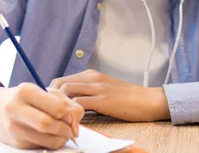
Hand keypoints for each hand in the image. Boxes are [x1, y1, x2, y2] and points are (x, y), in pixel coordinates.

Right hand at [0, 83, 83, 149]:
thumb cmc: (27, 98)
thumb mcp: (45, 92)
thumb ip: (66, 103)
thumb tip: (75, 124)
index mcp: (26, 91)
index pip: (56, 107)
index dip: (68, 114)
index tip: (70, 116)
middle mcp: (16, 108)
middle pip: (48, 124)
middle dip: (65, 129)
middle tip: (69, 129)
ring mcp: (13, 127)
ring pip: (46, 139)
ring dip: (60, 139)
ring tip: (62, 133)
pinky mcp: (15, 143)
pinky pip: (41, 147)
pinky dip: (51, 143)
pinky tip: (50, 136)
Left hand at [50, 69, 169, 121]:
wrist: (148, 100)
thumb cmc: (127, 98)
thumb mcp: (104, 89)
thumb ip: (88, 91)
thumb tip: (69, 103)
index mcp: (91, 74)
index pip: (61, 79)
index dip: (51, 94)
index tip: (50, 107)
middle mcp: (92, 77)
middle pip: (59, 84)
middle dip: (51, 100)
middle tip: (52, 115)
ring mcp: (98, 88)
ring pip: (66, 92)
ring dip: (60, 107)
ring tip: (62, 121)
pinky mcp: (103, 100)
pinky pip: (79, 105)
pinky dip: (72, 115)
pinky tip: (74, 124)